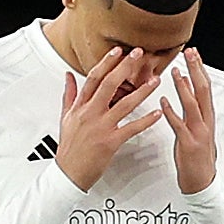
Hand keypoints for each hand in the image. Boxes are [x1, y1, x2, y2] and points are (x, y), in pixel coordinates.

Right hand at [53, 48, 164, 191]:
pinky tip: (158, 113)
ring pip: (124, 104)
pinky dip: (146, 120)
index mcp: (80, 106)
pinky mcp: (111, 142)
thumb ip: (69, 94)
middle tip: (139, 55)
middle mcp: (91, 113)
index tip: (118, 50)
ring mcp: (101, 127)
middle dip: (124, 68)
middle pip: (109, 84)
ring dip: (142, 92)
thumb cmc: (69, 146)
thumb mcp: (65, 117)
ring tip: (155, 81)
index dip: (107, 62)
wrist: (69, 172)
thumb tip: (69, 76)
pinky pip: (132, 128)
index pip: (94, 78)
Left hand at [161, 47, 218, 194]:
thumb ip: (192, 107)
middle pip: (203, 91)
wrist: (202, 182)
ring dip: (184, 88)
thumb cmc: (196, 155)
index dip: (200, 69)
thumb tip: (186, 85)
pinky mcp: (189, 144)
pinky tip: (163, 101)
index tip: (193, 52)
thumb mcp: (197, 127)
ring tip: (176, 72)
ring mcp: (198, 133)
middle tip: (190, 53)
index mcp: (207, 117)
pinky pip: (179, 125)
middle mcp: (205, 122)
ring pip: (193, 105)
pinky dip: (171, 112)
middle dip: (197, 71)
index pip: (205, 87)